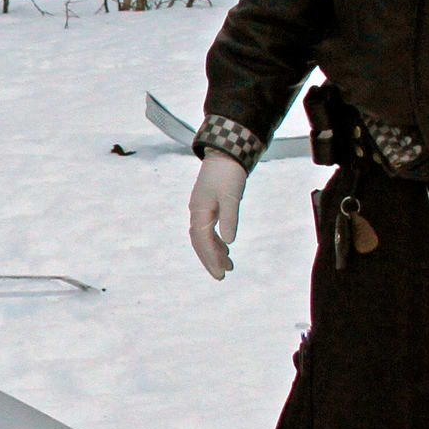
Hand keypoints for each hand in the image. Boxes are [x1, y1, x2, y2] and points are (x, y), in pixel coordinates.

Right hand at [189, 153, 248, 279]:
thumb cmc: (228, 173)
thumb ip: (229, 219)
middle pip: (200, 242)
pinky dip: (216, 241)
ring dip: (214, 252)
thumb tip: (229, 242)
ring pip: (204, 237)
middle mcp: (197, 212)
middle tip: (222, 276)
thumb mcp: (232, 197)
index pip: (202, 241)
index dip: (211, 258)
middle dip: (210, 260)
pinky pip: (208, 229)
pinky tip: (225, 247)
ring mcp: (201, 209)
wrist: (225, 153)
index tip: (221, 273)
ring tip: (228, 265)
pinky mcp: (208, 206)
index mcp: (200, 211)